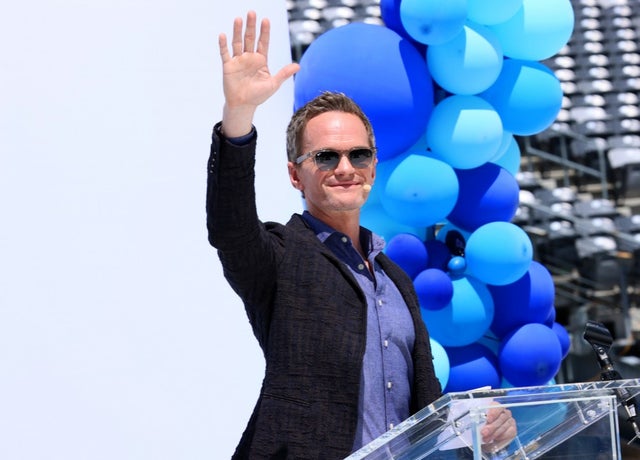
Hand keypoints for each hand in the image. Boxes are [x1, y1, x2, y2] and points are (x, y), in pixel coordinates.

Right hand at [218, 11, 299, 136]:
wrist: (244, 105)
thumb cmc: (259, 96)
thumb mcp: (273, 84)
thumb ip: (284, 73)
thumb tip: (298, 65)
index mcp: (261, 60)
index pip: (263, 42)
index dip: (264, 31)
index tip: (266, 20)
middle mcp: (249, 57)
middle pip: (250, 38)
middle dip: (251, 26)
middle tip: (252, 13)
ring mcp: (238, 60)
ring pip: (237, 42)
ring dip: (237, 31)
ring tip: (239, 19)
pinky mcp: (228, 66)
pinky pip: (225, 53)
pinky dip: (223, 45)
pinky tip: (223, 35)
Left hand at [480, 405, 516, 452]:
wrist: (490, 432)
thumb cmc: (484, 423)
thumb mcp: (480, 420)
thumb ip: (480, 420)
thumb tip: (477, 424)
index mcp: (496, 407)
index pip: (497, 406)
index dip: (493, 412)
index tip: (488, 420)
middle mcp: (505, 412)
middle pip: (501, 418)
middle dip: (492, 427)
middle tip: (484, 433)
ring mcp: (510, 421)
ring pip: (504, 427)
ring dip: (494, 434)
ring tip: (486, 439)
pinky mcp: (513, 430)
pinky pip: (509, 433)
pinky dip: (501, 437)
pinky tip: (495, 439)